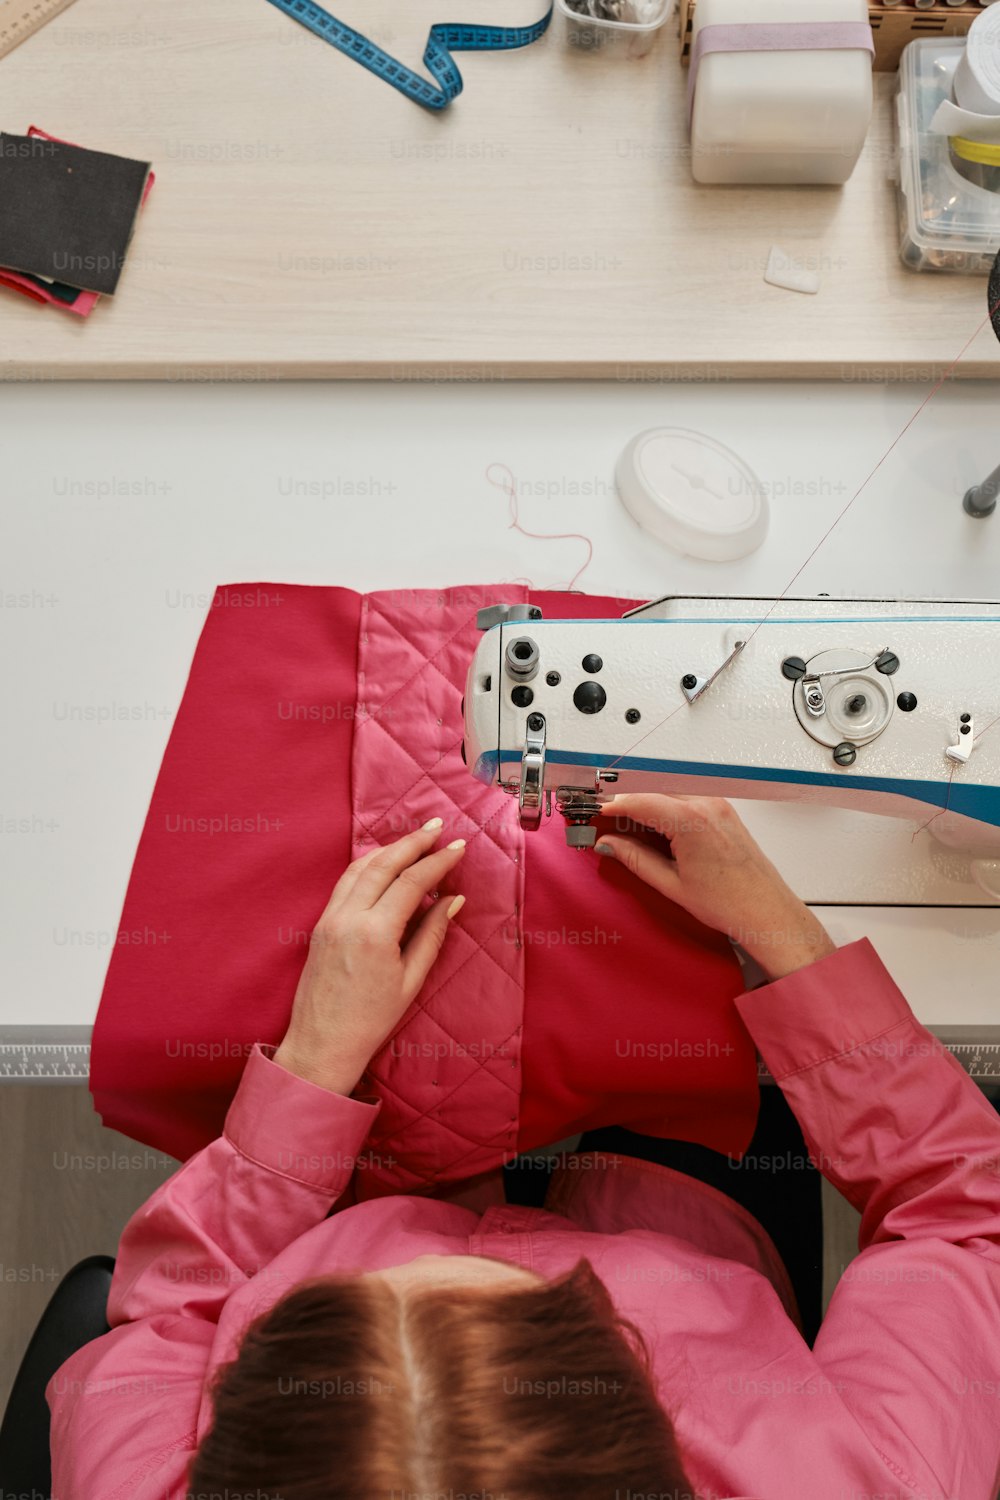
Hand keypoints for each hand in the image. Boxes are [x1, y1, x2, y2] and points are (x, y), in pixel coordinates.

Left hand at [273, 817, 466, 1093]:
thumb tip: (453, 900)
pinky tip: (384, 863)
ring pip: (361, 868)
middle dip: (413, 842)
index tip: (459, 846)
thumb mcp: (411, 981)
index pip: (411, 882)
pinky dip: (368, 865)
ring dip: (389, 849)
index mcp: (374, 933)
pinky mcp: (320, 924)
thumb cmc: (371, 1021)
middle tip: (438, 827)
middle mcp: (348, 918)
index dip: (438, 861)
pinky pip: (345, 882)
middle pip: (384, 864)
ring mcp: (329, 918)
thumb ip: (432, 934)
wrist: (322, 1045)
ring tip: (415, 840)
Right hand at [595, 794, 835, 980]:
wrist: (766, 909)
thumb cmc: (730, 902)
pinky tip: (654, 827)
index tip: (595, 813)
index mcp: (691, 821)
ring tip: (626, 827)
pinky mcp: (722, 810)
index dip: (611, 805)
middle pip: (652, 790)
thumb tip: (609, 845)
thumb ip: (635, 859)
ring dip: (645, 803)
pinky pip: (685, 798)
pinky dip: (665, 807)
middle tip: (605, 821)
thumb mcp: (671, 884)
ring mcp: (717, 805)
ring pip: (668, 792)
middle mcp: (706, 805)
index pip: (639, 801)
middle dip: (625, 803)